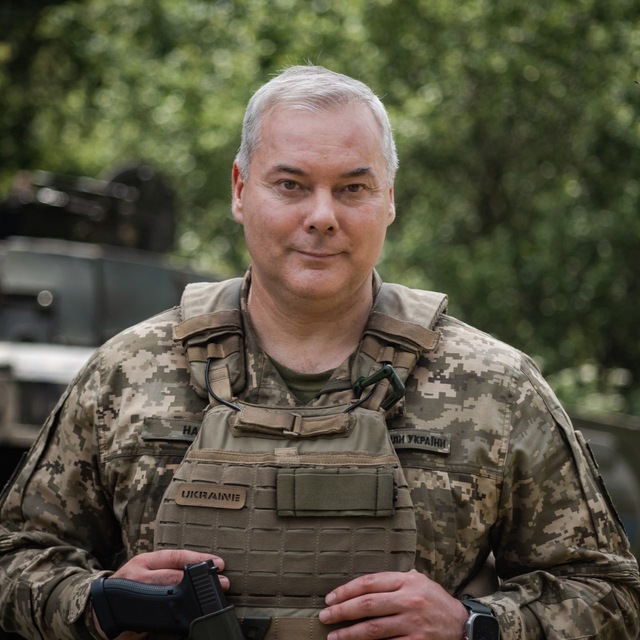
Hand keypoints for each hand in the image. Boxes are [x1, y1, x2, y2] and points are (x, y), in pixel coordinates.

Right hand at [91, 549, 226, 639]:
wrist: (99, 607)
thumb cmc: (129, 584)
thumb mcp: (146, 570)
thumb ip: (167, 569)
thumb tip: (198, 568)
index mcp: (144, 560)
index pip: (175, 556)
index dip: (198, 559)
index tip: (219, 563)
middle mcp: (139, 574)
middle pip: (173, 576)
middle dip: (200, 580)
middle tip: (223, 583)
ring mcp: (136, 594)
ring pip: (167, 595)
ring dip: (193, 598)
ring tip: (212, 600)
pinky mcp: (134, 615)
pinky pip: (158, 616)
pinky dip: (175, 617)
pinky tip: (189, 619)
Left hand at [319, 570, 468, 639]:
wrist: (463, 624)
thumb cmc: (435, 600)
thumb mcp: (418, 581)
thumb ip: (395, 579)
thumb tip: (365, 584)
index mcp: (407, 581)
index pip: (369, 583)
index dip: (346, 590)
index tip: (330, 598)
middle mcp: (409, 600)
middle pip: (367, 605)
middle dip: (341, 611)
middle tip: (325, 616)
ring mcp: (413, 624)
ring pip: (373, 629)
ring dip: (350, 633)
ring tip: (333, 636)